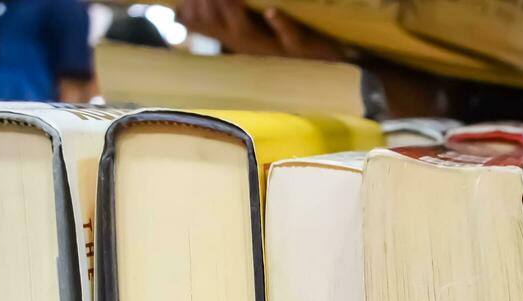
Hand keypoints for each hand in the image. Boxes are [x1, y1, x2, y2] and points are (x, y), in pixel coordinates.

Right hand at [175, 0, 346, 59]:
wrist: (339, 73)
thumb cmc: (297, 48)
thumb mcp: (261, 35)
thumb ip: (232, 20)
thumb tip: (193, 12)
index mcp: (247, 44)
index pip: (213, 30)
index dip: (195, 17)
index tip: (183, 5)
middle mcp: (259, 50)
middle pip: (228, 32)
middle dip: (210, 13)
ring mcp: (281, 51)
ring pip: (252, 37)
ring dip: (236, 15)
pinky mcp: (306, 49)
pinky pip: (291, 38)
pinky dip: (281, 25)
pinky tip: (270, 12)